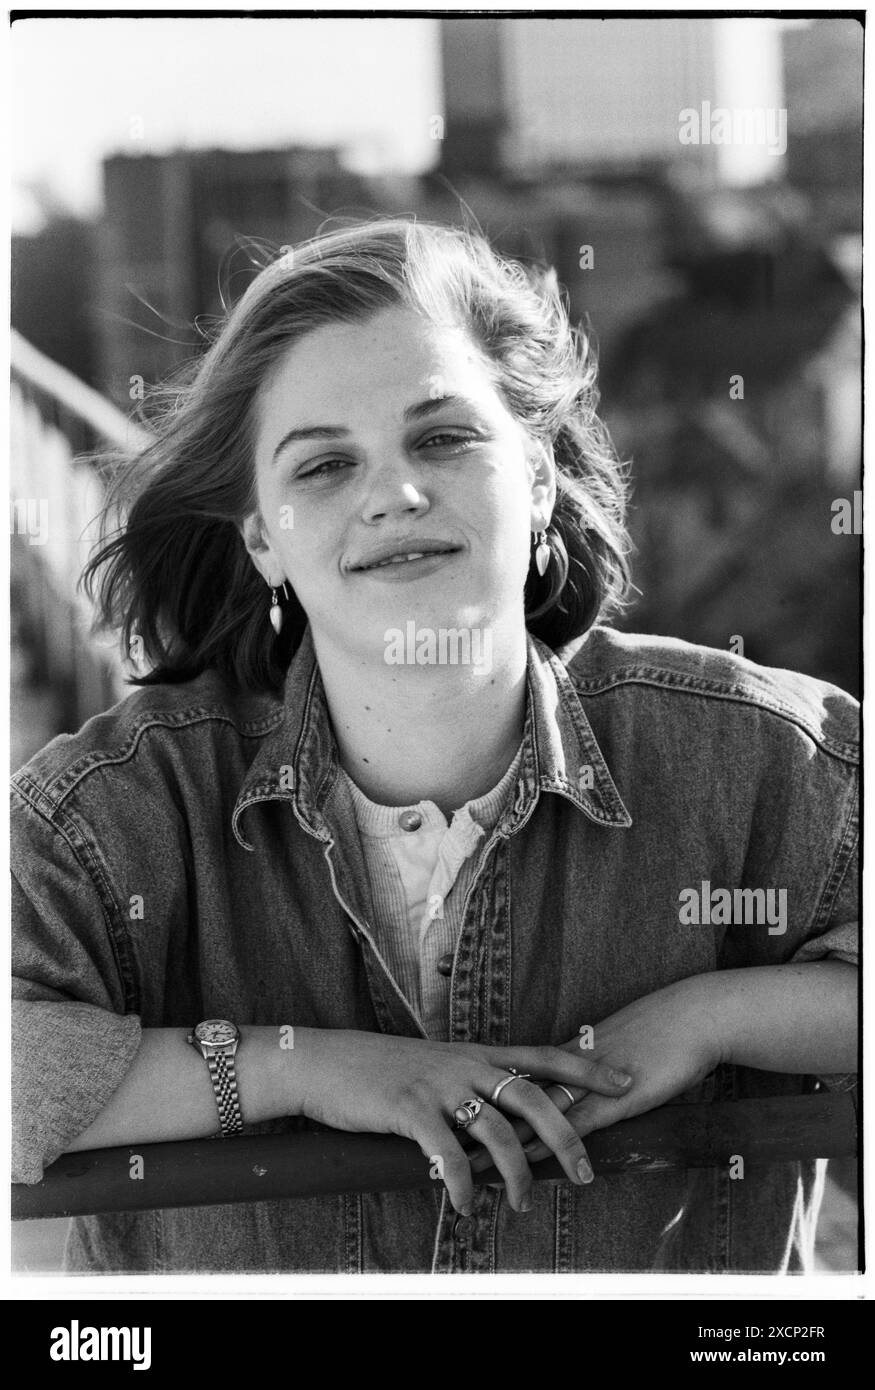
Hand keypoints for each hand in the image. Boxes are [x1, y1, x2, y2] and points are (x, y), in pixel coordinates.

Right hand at [294, 1028, 634, 1213]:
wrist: (326, 1063)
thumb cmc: (381, 1071)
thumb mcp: (434, 1068)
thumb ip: (470, 1087)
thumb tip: (501, 1119)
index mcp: (476, 1054)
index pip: (542, 1055)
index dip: (586, 1068)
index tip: (626, 1081)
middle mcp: (464, 1064)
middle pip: (531, 1096)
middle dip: (565, 1136)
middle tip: (585, 1174)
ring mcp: (437, 1085)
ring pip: (495, 1131)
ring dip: (515, 1173)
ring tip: (522, 1204)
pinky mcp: (409, 1109)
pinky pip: (447, 1155)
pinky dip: (463, 1185)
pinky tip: (467, 1207)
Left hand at [471, 976, 721, 1169]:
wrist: (696, 1016)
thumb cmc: (664, 1031)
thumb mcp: (619, 1048)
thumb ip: (592, 1070)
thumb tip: (575, 1088)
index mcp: (567, 1052)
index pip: (513, 1077)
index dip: (481, 1096)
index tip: (449, 1110)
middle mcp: (569, 1065)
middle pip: (511, 1096)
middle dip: (477, 1120)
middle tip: (440, 1139)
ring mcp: (589, 1082)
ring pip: (534, 1115)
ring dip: (503, 1141)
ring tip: (467, 1164)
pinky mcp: (613, 1100)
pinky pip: (574, 1125)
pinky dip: (548, 1146)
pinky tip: (527, 1162)